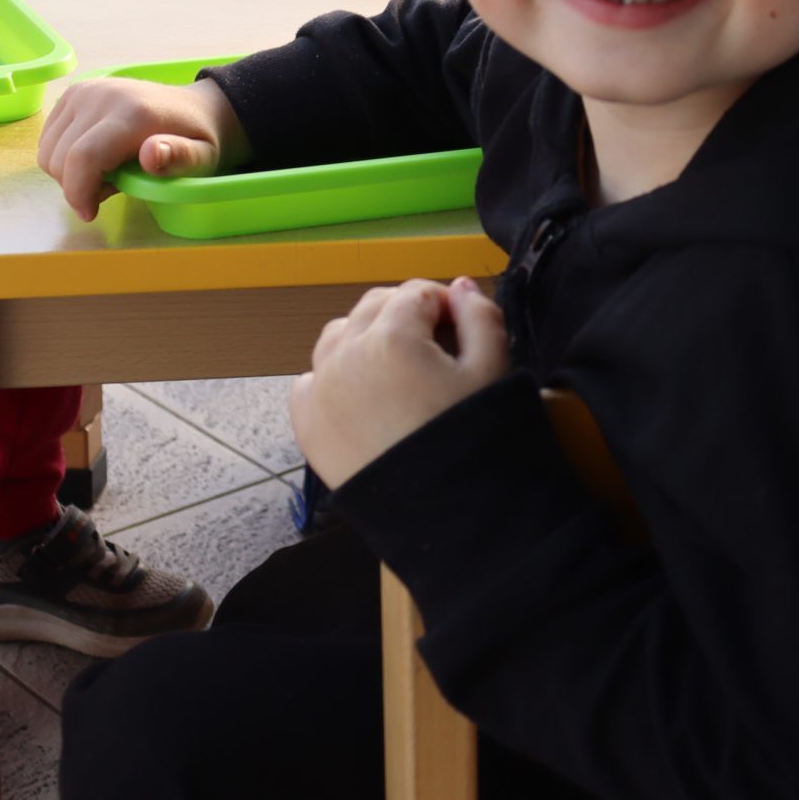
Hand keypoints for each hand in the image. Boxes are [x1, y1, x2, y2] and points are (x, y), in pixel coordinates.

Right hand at [36, 75, 246, 220]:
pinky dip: (64, 157)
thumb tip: (151, 154)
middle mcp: (102, 96)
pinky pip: (48, 139)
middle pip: (60, 158)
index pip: (84, 157)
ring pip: (48, 151)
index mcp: (133, 113)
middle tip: (114, 186)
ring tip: (108, 170)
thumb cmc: (197, 141)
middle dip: (79, 186)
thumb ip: (180, 158)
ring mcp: (84, 91)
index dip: (78, 192)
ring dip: (70, 173)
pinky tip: (96, 155)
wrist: (194, 107)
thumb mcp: (202, 158)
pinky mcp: (73, 92)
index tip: (90, 213)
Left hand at [291, 278, 508, 487]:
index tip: (462, 332)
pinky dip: (334, 376)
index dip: (445, 305)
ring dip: (367, 338)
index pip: (417, 293)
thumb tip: (461, 286)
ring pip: (339, 335)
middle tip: (436, 351)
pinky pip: (312, 378)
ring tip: (398, 371)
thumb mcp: (492, 371)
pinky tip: (365, 398)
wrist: (441, 513)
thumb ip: (480, 316)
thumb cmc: (470, 437)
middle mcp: (345, 354)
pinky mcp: (306, 423)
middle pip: (375, 306)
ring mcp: (319, 389)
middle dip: (406, 316)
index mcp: (391, 337)